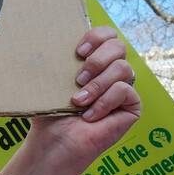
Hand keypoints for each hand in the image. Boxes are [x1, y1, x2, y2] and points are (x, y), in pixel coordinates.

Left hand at [28, 25, 140, 168]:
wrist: (55, 140)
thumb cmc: (51, 112)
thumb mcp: (50, 80)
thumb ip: (56, 58)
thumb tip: (41, 34)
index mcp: (93, 60)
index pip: (108, 35)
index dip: (97, 36)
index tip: (78, 51)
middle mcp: (111, 71)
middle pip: (119, 46)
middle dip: (97, 60)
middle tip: (77, 79)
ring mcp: (123, 87)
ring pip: (123, 67)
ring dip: (97, 84)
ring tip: (78, 101)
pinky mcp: (132, 105)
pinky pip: (125, 90)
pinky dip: (104, 102)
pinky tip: (90, 116)